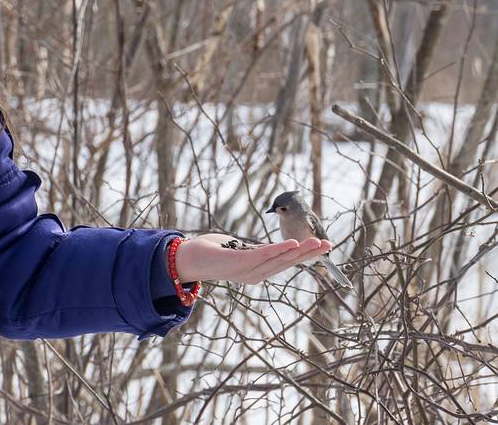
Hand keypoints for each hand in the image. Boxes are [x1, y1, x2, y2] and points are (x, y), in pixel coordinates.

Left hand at [175, 233, 331, 283]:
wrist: (186, 258)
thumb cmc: (210, 251)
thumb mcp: (237, 249)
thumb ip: (253, 249)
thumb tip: (267, 248)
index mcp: (257, 270)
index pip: (286, 262)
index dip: (305, 254)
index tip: (323, 246)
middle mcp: (255, 274)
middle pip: (288, 262)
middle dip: (310, 253)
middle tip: (330, 244)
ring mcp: (248, 269)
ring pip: (280, 259)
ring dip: (300, 250)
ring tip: (318, 242)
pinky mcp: (239, 262)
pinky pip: (263, 254)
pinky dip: (279, 248)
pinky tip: (293, 242)